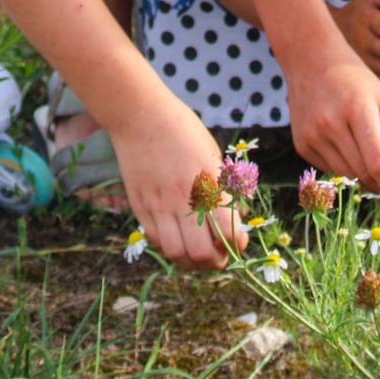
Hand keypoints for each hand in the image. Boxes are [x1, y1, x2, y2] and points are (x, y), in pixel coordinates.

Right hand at [111, 92, 246, 268]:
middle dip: (215, 261)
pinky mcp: (140, 207)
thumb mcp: (211, 154)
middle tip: (219, 255)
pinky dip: (169, 246)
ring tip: (198, 253)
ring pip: (176, 254)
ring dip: (191, 260)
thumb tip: (234, 217)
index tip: (239, 241)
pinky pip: (156, 240)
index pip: (228, 232)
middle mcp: (184, 200)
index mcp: (208, 184)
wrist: (142, 117)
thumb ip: (222, 187)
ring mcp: (159, 206)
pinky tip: (177, 237)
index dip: (237, 243)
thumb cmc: (183, 130)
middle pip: (201, 254)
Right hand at [286, 42, 379, 193]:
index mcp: (358, 109)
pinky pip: (330, 169)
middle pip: (363, 173)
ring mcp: (313, 136)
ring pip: (347, 175)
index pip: (378, 161)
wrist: (310, 61)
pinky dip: (345, 167)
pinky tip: (347, 147)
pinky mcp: (302, 145)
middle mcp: (331, 125)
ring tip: (371, 160)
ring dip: (364, 177)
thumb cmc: (355, 79)